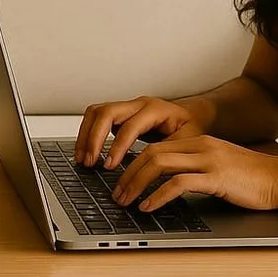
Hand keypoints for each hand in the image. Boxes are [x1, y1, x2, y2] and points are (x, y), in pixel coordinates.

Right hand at [74, 96, 204, 168]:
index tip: (109, 165)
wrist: (195, 115)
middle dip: (93, 138)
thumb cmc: (192, 128)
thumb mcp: (186, 142)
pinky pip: (97, 117)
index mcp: (155, 109)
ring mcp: (127, 107)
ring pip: (97, 112)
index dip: (117, 146)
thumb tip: (148, 172)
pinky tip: (86, 150)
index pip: (129, 126)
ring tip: (82, 158)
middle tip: (89, 161)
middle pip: (106, 112)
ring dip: (85, 135)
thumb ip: (166, 154)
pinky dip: (87, 133)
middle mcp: (138, 104)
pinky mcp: (120, 114)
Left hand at [111, 135, 277, 212]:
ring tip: (125, 201)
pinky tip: (148, 206)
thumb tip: (167, 186)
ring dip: (136, 183)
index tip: (121, 180)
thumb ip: (195, 171)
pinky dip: (158, 196)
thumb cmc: (253, 179)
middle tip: (116, 194)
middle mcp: (200, 147)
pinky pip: (179, 184)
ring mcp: (208, 161)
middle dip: (128, 174)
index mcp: (199, 142)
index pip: (155, 146)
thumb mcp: (218, 168)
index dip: (133, 163)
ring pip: (160, 164)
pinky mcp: (217, 178)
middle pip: (151, 153)